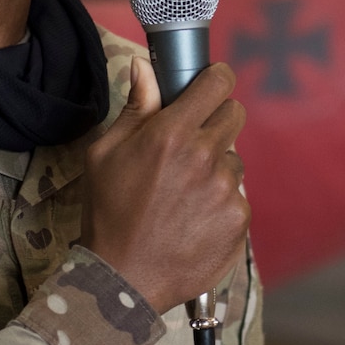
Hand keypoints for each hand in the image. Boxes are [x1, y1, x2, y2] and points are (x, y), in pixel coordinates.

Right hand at [80, 57, 248, 313]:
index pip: (217, 84)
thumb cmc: (107, 212)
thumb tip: (144, 66)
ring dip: (216, 168)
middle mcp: (206, 157)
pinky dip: (220, 203)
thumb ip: (134, 107)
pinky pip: (237, 197)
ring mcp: (226, 190)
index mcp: (172, 133)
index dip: (215, 79)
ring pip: (234, 160)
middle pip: (234, 115)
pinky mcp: (238, 219)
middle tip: (193, 143)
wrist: (122, 278)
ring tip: (183, 194)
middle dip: (216, 121)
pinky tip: (193, 219)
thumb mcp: (105, 153)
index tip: (211, 84)